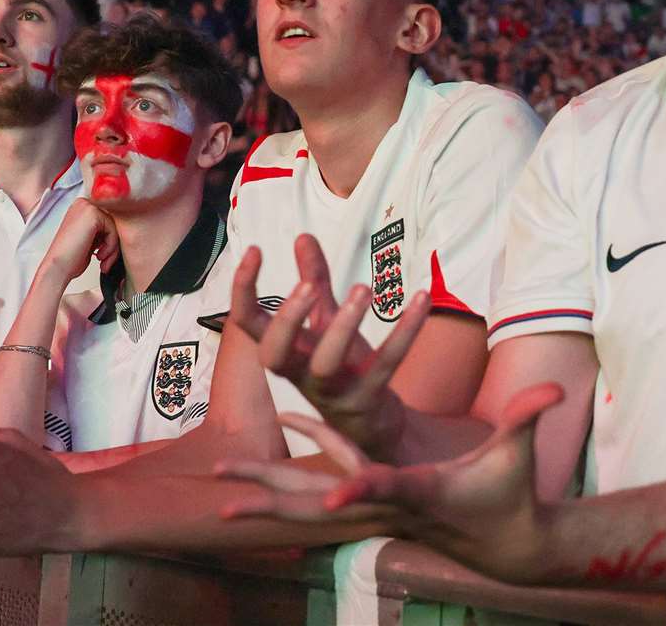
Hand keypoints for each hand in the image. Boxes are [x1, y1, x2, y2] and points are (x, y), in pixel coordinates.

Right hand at [36, 198, 118, 286]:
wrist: (58, 267)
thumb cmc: (71, 258)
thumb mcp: (91, 239)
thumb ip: (104, 229)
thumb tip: (123, 228)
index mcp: (82, 208)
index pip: (109, 220)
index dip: (110, 240)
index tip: (105, 256)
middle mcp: (83, 204)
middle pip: (114, 222)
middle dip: (113, 244)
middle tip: (105, 261)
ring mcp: (87, 206)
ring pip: (115, 226)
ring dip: (113, 248)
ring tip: (102, 260)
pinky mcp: (92, 213)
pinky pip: (113, 229)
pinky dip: (111, 246)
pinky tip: (99, 255)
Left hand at [219, 383, 560, 584]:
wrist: (505, 544)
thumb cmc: (510, 495)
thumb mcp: (517, 456)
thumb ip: (528, 419)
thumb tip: (554, 390)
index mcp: (419, 492)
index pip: (385, 490)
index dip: (361, 489)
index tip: (334, 496)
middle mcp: (385, 502)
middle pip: (319, 505)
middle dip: (272, 498)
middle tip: (222, 492)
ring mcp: (374, 505)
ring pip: (309, 500)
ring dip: (265, 490)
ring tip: (221, 478)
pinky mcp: (373, 500)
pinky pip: (324, 481)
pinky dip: (298, 462)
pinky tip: (284, 424)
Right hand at [227, 235, 429, 457]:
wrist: (373, 427)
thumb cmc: (342, 368)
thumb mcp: (325, 324)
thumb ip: (315, 282)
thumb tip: (303, 237)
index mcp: (286, 352)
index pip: (247, 324)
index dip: (243, 290)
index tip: (254, 250)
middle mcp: (301, 374)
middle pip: (275, 354)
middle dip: (287, 319)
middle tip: (308, 287)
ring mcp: (334, 391)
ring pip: (327, 364)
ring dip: (343, 325)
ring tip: (363, 288)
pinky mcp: (369, 399)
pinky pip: (386, 364)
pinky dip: (406, 330)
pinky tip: (421, 298)